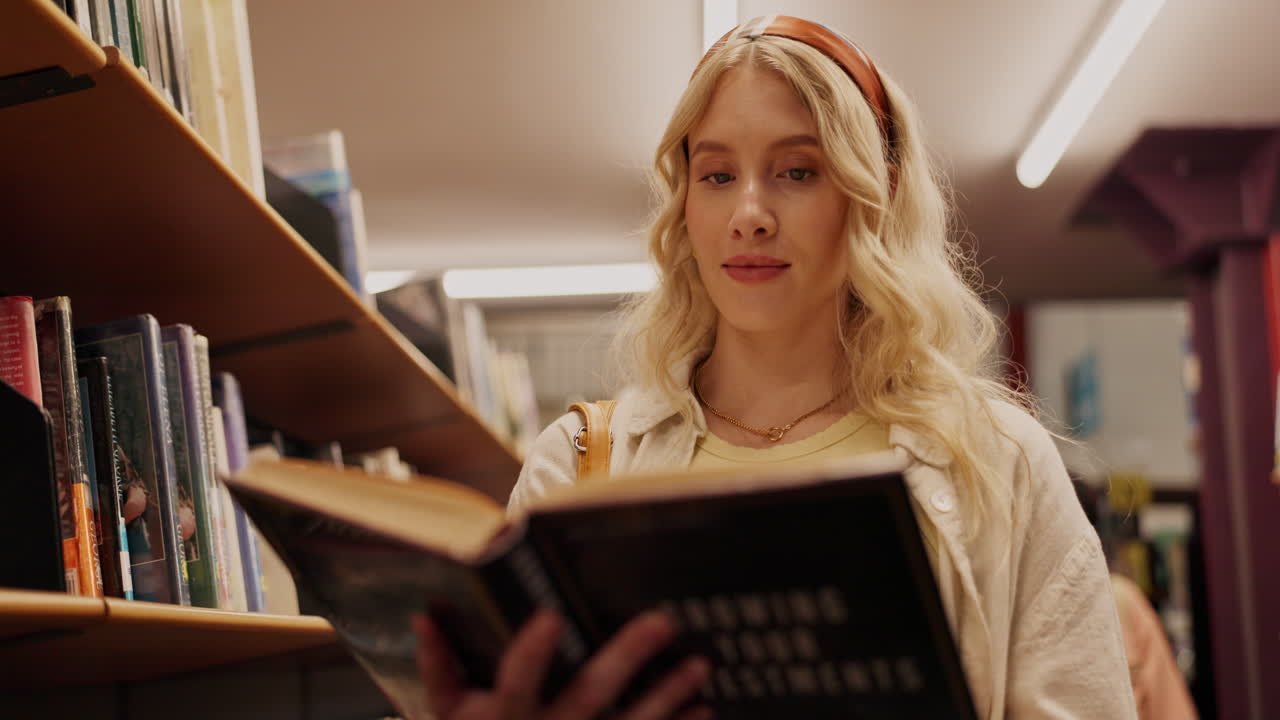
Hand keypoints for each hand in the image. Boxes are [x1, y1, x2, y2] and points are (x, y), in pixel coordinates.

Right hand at [414, 609, 711, 719]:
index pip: (515, 681)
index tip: (553, 617)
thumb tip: (424, 616)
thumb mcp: (445, 716)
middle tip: (662, 622)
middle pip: (589, 695)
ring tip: (700, 665)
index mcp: (500, 715)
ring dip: (667, 696)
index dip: (533, 653)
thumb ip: (438, 667)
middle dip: (626, 658)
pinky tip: (703, 709)